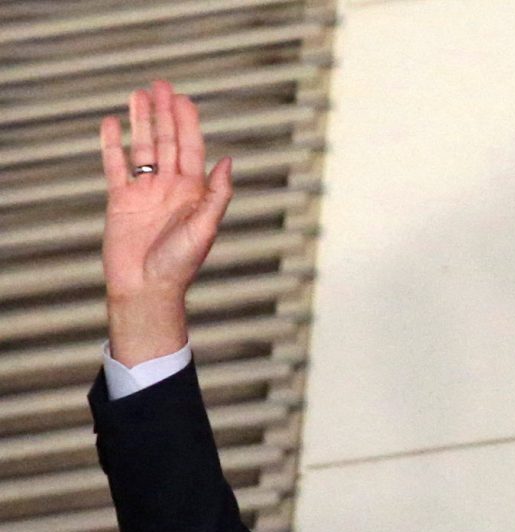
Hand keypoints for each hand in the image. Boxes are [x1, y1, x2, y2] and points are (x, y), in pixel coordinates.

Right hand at [100, 79, 233, 364]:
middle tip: (161, 85)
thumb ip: (217, 194)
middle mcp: (170, 187)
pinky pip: (115, 166)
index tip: (184, 99)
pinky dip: (112, 145)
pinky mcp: (120, 200)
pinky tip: (111, 123)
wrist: (148, 288)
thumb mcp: (206, 227)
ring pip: (141, 148)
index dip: (188, 123)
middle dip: (164, 113)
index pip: (190, 148)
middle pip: (166, 141)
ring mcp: (144, 191)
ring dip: (140, 121)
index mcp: (193, 192)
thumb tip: (228, 160)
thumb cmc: (181, 264)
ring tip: (138, 94)